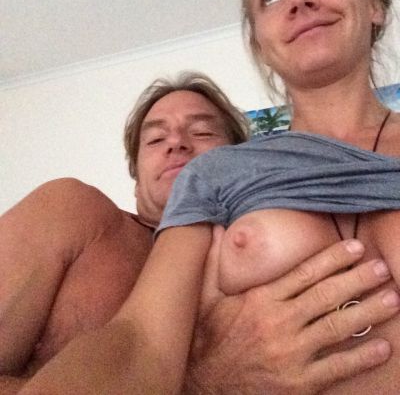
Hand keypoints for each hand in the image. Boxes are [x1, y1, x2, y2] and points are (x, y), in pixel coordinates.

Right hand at [186, 228, 397, 393]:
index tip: (355, 247)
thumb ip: (213, 264)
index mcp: (261, 300)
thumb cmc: (210, 341)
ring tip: (392, 298)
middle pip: (327, 296)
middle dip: (358, 279)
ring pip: (337, 327)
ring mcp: (291, 354)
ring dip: (368, 311)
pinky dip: (361, 357)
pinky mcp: (299, 383)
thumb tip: (219, 230)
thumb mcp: (206, 300)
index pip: (305, 273)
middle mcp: (279, 323)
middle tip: (382, 268)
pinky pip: (337, 367)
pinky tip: (382, 346)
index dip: (333, 258)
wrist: (205, 386)